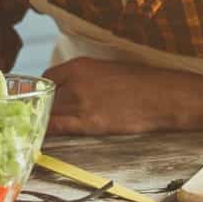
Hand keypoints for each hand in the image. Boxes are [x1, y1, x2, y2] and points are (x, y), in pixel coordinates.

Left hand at [43, 58, 180, 134]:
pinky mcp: (89, 123)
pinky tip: (46, 136)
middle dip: (42, 107)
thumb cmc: (138, 81)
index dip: (43, 90)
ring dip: (44, 120)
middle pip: (44, 97)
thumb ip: (83, 77)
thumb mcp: (106, 69)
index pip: (47, 78)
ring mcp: (80, 103)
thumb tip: (69, 88)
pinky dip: (50, 131)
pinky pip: (59, 128)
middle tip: (41, 116)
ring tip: (43, 128)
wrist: (161, 95)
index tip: (42, 98)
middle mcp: (74, 82)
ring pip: (48, 113)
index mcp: (78, 66)